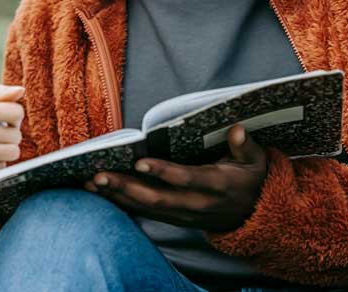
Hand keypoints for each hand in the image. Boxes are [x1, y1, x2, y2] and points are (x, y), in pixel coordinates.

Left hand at [85, 125, 267, 231]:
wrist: (255, 215)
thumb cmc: (251, 179)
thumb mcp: (256, 162)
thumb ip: (246, 146)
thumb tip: (236, 129)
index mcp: (217, 185)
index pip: (186, 179)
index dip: (163, 172)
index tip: (140, 161)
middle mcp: (197, 204)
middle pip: (157, 199)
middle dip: (126, 187)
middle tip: (99, 175)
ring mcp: (185, 215)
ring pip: (147, 209)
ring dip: (118, 196)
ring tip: (90, 183)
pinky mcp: (176, 219)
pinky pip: (146, 214)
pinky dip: (123, 204)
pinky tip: (101, 194)